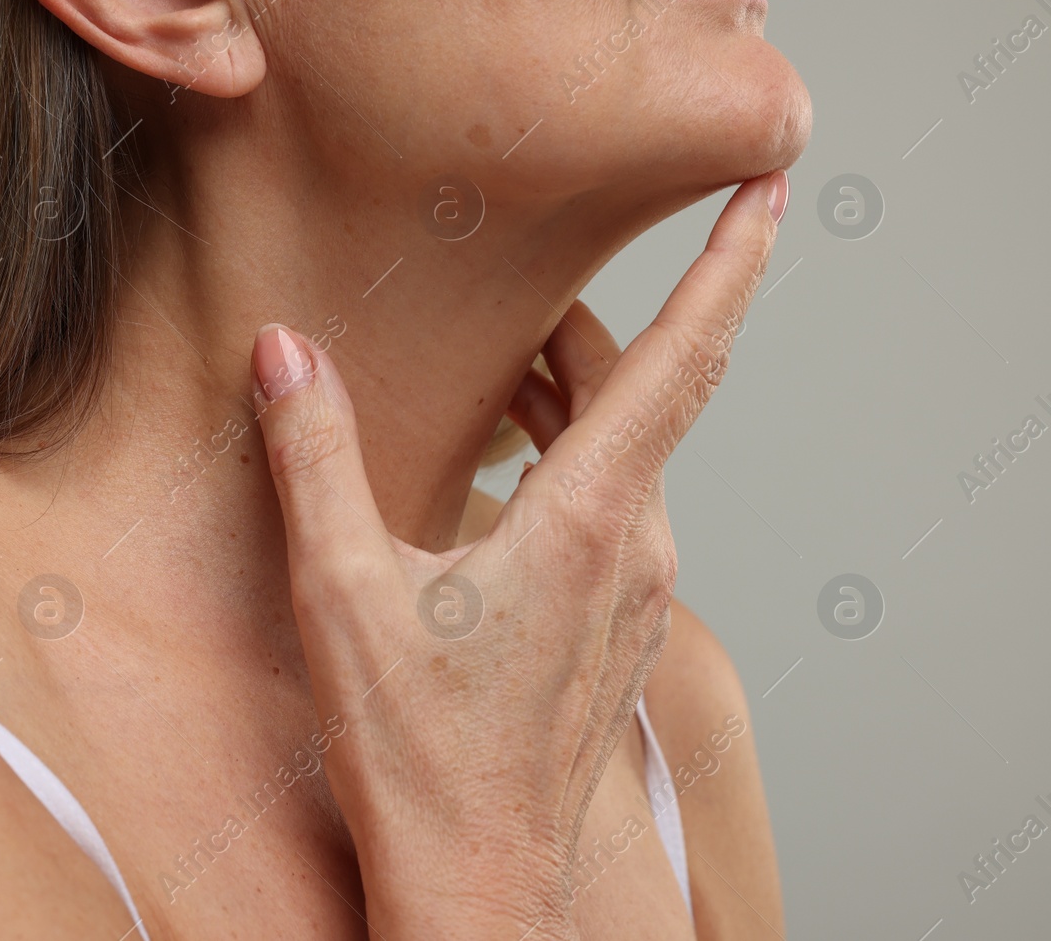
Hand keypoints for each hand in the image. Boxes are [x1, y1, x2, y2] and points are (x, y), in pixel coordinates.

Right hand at [251, 171, 785, 938]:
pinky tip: (505, 471)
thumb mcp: (344, 593)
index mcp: (592, 521)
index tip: (769, 184)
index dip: (731, 263)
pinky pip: (617, 507)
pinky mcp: (617, 628)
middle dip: (592, 324)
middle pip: (642, 393)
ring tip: (504, 366)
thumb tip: (285, 351)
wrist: (476, 884)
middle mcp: (639, 548)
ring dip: (576, 396)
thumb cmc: (418, 756)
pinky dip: (575, 458)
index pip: (683, 359)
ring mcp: (638, 594)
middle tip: (527, 276)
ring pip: (630, 452)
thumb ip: (314, 458)